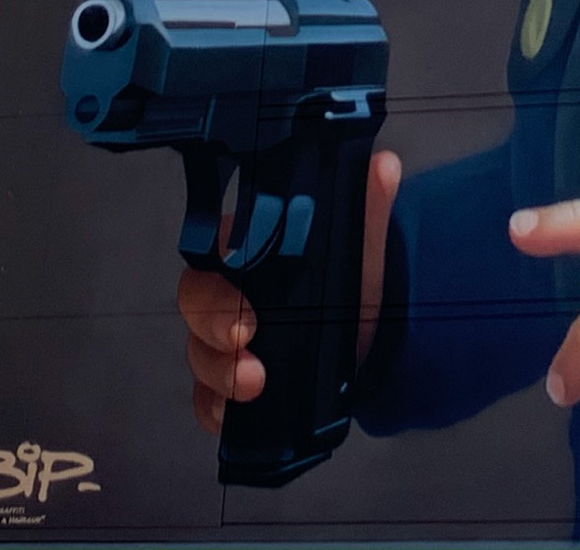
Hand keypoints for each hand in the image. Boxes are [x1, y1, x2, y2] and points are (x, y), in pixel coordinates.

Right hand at [177, 149, 401, 431]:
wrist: (376, 337)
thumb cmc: (355, 284)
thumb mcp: (364, 247)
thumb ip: (369, 206)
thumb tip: (383, 165)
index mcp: (246, 256)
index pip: (209, 263)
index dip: (215, 288)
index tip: (245, 311)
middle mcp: (226, 297)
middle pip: (195, 310)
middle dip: (213, 331)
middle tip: (245, 342)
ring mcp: (223, 343)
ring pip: (198, 357)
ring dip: (219, 374)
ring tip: (253, 382)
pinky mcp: (229, 385)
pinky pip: (206, 400)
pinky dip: (215, 409)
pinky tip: (234, 413)